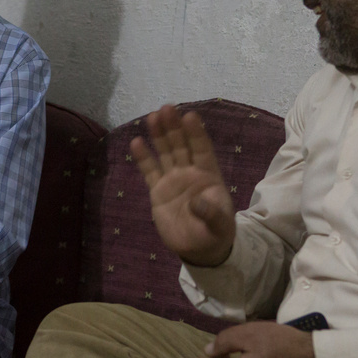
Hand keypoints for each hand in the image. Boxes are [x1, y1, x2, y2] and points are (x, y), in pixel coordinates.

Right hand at [131, 105, 235, 266]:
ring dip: (159, 135)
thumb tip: (197, 203)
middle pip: (181, 145)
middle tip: (167, 108)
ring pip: (165, 153)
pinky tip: (136, 141)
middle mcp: (190, 172)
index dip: (196, 133)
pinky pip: (149, 171)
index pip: (202, 149)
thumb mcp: (220, 225)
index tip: (190, 116)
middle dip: (174, 127)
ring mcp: (172, 180)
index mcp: (209, 175)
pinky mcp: (157, 191)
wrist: (199, 249)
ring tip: (152, 116)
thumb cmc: (215, 233)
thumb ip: (211, 213)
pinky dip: (143, 158)